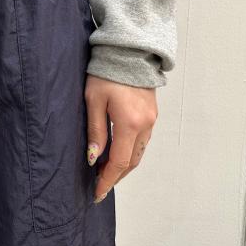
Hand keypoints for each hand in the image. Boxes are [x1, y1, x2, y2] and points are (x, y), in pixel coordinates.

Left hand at [84, 74, 157, 202]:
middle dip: (115, 176)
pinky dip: (130, 152)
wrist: (128, 52)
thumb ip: (95, 131)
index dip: (107, 179)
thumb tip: (93, 158)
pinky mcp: (152, 114)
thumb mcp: (93, 101)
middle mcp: (145, 125)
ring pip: (139, 153)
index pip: (118, 161)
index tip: (97, 192)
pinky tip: (117, 153)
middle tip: (99, 186)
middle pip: (132, 161)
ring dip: (123, 165)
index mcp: (129, 123)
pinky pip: (142, 141)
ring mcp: (152, 120)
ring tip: (105, 173)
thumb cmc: (106, 73)